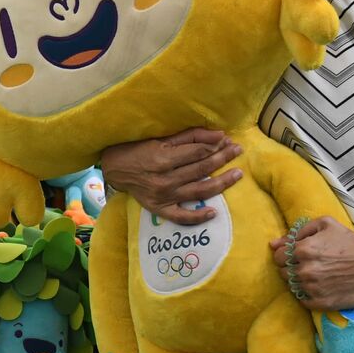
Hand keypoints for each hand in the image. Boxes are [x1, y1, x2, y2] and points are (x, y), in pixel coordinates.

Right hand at [100, 129, 241, 225]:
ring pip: (198, 191)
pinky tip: (213, 213)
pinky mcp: (159, 209)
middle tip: (238, 151)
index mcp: (163, 159)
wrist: (115, 169)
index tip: (228, 141)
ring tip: (237, 175)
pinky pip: (181, 217)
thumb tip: (219, 135)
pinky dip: (197, 217)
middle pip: (201, 169)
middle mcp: (165, 180)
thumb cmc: (139, 150)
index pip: (198, 153)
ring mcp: (163, 197)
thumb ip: (191, 137)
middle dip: (222, 159)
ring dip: (221, 183)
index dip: (216, 146)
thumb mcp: (161, 139)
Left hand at [270, 218, 353, 310]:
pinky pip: (303, 301)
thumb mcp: (326, 224)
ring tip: (317, 276)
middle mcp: (305, 270)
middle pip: (283, 272)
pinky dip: (308, 295)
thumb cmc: (351, 242)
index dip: (285, 256)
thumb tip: (274, 243)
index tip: (296, 256)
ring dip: (300, 282)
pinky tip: (320, 287)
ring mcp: (312, 288)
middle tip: (309, 265)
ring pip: (292, 287)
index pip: (278, 257)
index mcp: (303, 249)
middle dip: (291, 268)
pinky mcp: (321, 303)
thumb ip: (298, 231)